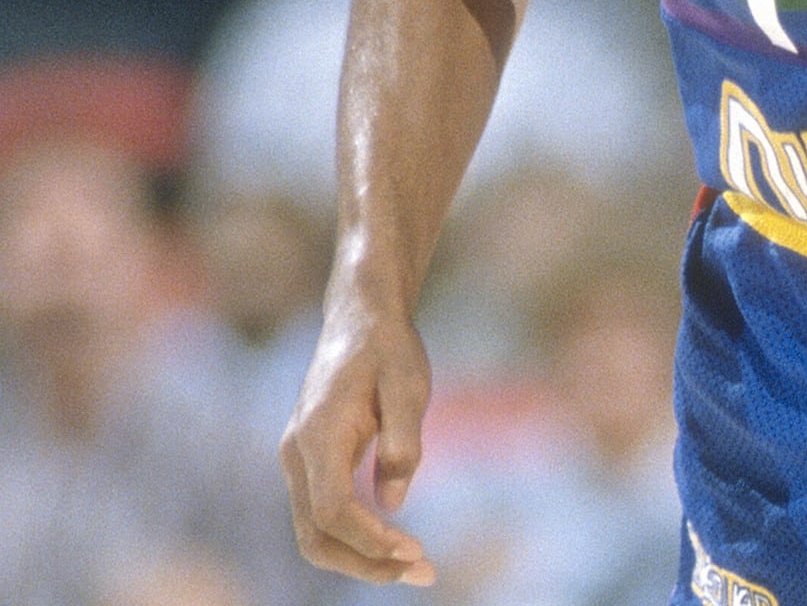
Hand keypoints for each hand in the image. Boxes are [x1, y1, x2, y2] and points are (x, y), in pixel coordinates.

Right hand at [280, 296, 436, 587]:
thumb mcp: (409, 385)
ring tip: (415, 566)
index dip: (369, 539)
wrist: (361, 318)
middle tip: (424, 573)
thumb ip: (402, 442)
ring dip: (360, 557)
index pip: (331, 510)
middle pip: (315, 535)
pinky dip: (355, 538)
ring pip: (315, 532)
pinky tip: (395, 544)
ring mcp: (299, 461)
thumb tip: (393, 503)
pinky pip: (324, 515)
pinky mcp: (312, 463)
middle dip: (364, 564)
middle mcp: (297, 454)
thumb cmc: (389, 348)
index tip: (414, 550)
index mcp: (318, 435)